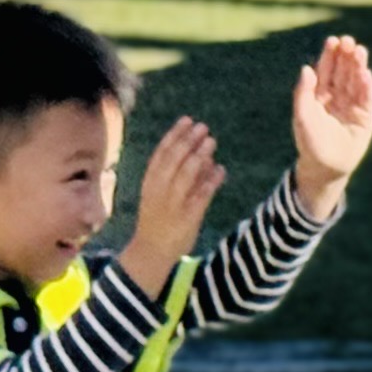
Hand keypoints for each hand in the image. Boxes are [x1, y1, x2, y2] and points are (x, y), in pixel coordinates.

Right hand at [118, 116, 223, 290]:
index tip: (186, 120)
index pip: (161, 154)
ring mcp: (172, 205)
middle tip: (203, 127)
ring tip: (211, 141)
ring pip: (185, 176)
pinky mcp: (187, 219)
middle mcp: (159, 192)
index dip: (174, 136)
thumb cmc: (158, 219)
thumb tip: (204, 155)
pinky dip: (211, 182)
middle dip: (188, 141)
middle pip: (172, 161)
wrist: (150, 252)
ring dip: (199, 157)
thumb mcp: (161, 194)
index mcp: (150, 183)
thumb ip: (181, 176)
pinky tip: (221, 170)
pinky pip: (200, 197)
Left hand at [291, 35, 371, 217]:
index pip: (327, 70)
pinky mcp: (366, 118)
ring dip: (359, 66)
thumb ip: (304, 93)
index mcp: (321, 94)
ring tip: (360, 51)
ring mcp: (353, 106)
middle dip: (346, 56)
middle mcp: (338, 97)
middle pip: (343, 72)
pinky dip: (367, 87)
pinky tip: (367, 73)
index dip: (330, 55)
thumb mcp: (302, 116)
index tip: (332, 41)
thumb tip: (307, 68)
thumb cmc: (309, 142)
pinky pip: (367, 99)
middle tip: (348, 41)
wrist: (324, 167)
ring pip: (356, 82)